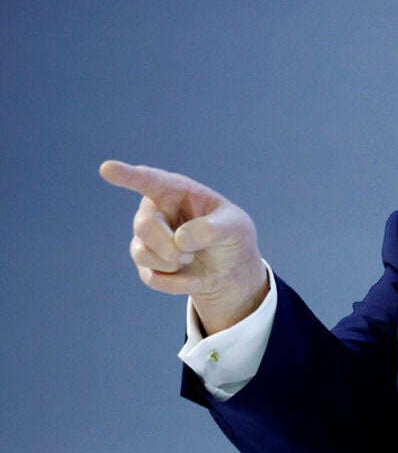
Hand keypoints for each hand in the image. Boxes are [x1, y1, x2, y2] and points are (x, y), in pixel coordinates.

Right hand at [99, 161, 268, 333]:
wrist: (230, 267)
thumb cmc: (231, 235)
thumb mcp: (236, 227)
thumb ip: (213, 229)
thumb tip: (180, 240)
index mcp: (176, 190)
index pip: (149, 180)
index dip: (128, 175)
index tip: (107, 168)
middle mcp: (156, 210)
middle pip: (144, 225)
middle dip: (168, 246)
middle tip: (189, 254)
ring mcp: (148, 237)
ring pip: (142, 252)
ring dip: (172, 263)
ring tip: (192, 259)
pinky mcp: (148, 264)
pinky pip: (151, 277)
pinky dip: (175, 283)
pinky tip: (194, 281)